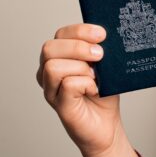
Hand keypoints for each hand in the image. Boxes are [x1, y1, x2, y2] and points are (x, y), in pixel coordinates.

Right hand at [36, 23, 124, 156]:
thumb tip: (104, 36)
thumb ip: (98, 51)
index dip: (80, 31)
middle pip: (50, 48)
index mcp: (59, 57)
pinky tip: (94, 90)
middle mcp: (48, 72)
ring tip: (95, 77)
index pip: (61, 34)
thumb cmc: (103, 94)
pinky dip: (85, 84)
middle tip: (100, 55)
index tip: (102, 34)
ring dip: (80, 68)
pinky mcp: (59, 105)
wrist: (107, 125)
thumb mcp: (104, 67)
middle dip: (78, 48)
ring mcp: (51, 89)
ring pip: (53, 66)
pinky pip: (67, 84)